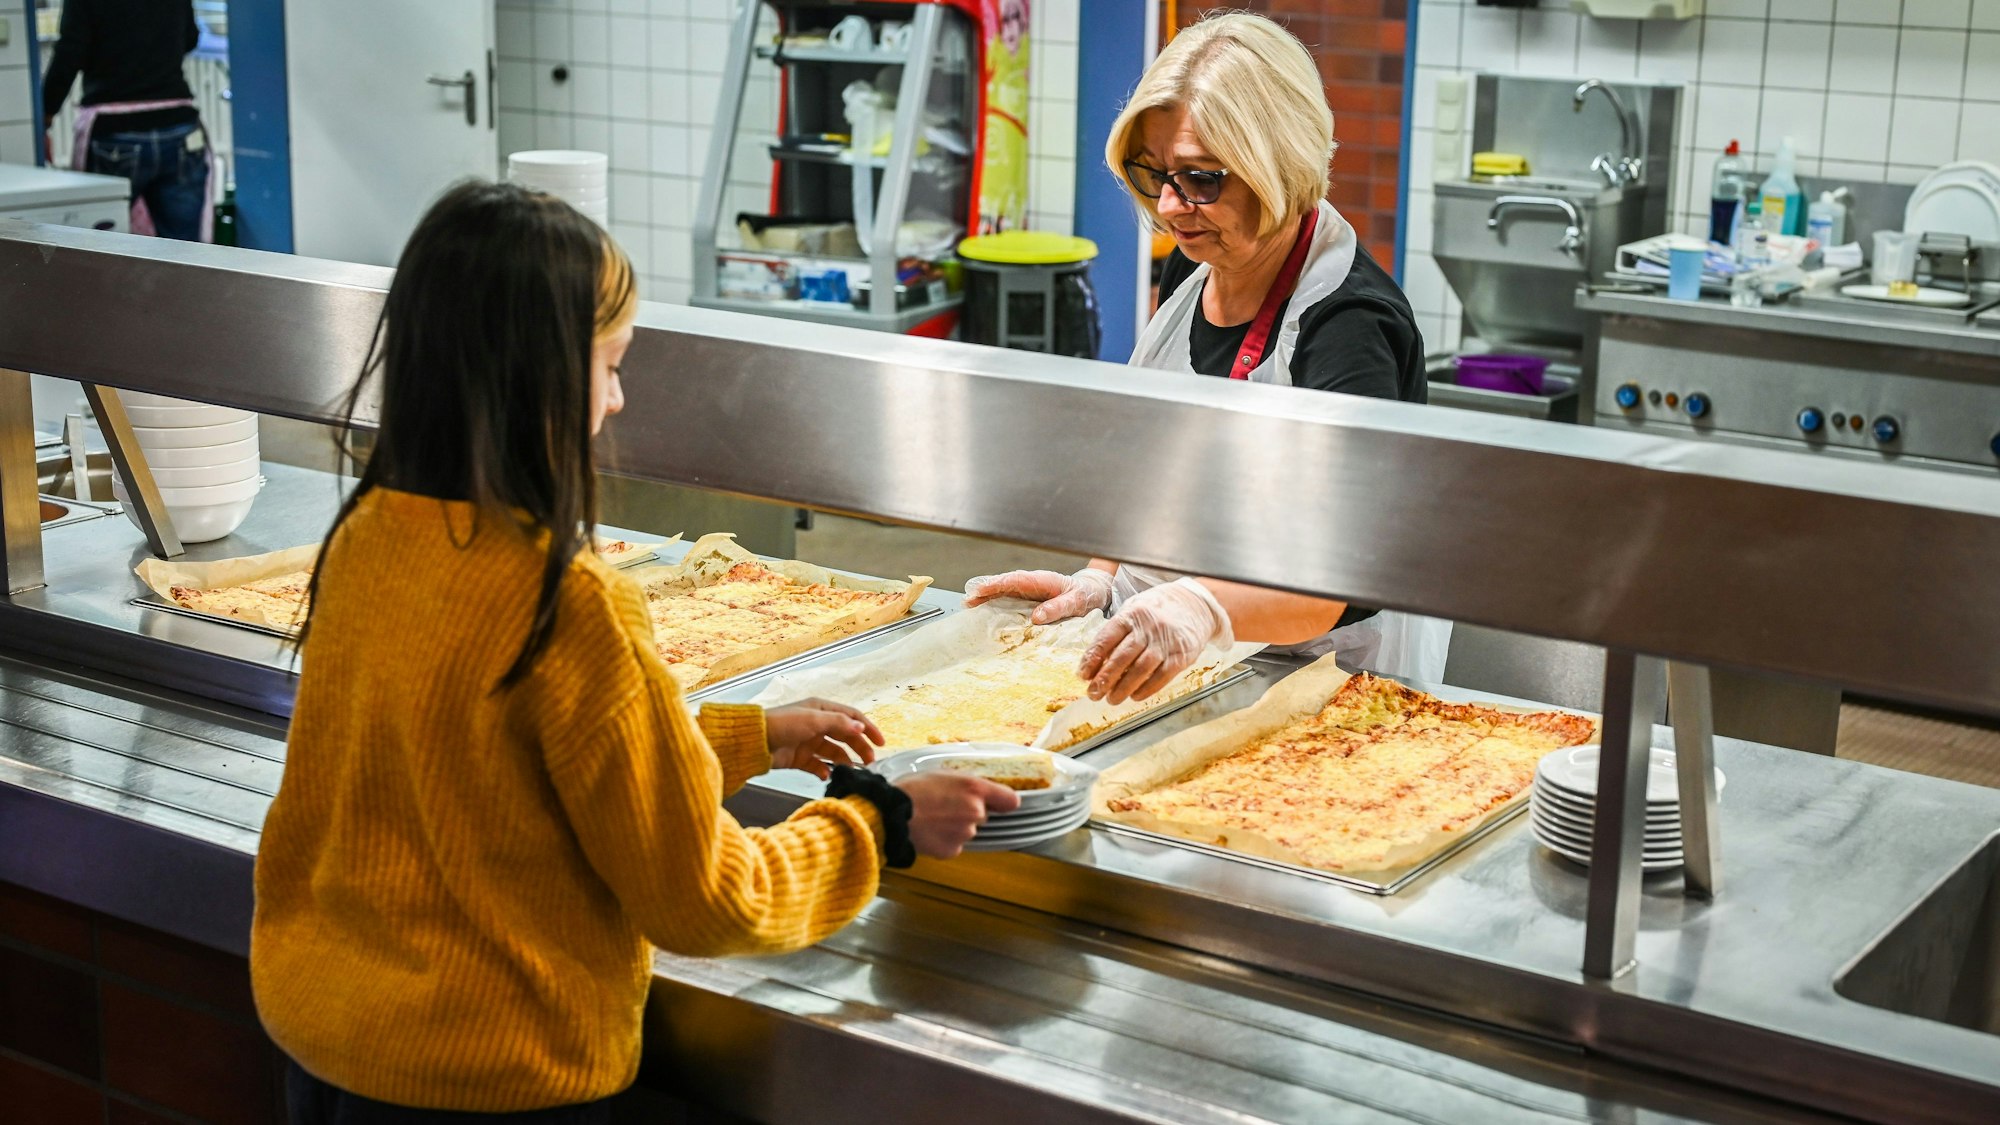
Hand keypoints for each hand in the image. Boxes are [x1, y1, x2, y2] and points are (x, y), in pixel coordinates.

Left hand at [765, 698, 882, 778]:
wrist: (755, 741)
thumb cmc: (782, 724)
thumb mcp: (813, 720)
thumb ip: (839, 723)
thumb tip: (861, 727)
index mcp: (822, 709)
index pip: (851, 717)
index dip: (867, 728)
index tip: (880, 743)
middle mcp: (817, 724)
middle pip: (845, 735)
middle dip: (859, 748)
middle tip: (870, 762)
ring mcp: (809, 741)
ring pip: (834, 751)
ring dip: (845, 760)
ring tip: (853, 770)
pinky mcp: (800, 758)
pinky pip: (818, 765)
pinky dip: (825, 770)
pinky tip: (827, 775)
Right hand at [893, 772, 1021, 858]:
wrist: (889, 815)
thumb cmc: (911, 789)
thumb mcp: (942, 774)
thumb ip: (965, 784)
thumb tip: (978, 791)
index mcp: (974, 789)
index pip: (1010, 800)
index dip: (1004, 801)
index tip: (1000, 803)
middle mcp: (975, 812)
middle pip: (982, 815)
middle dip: (969, 812)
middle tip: (945, 806)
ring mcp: (965, 834)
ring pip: (967, 831)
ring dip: (955, 827)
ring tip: (932, 818)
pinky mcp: (952, 850)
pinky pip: (954, 845)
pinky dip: (944, 840)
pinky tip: (929, 831)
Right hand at [963, 567, 1113, 624]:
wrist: (1091, 593)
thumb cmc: (1084, 595)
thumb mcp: (1076, 602)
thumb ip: (1058, 607)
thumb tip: (1037, 617)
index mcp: (1041, 580)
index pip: (1014, 580)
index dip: (995, 585)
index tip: (980, 590)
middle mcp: (1031, 583)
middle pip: (1003, 584)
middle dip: (984, 591)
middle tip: (967, 601)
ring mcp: (1028, 591)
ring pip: (1003, 592)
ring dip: (986, 598)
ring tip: (969, 606)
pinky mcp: (1028, 599)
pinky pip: (1008, 600)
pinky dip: (995, 604)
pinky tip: (984, 611)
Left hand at [1079, 578, 1230, 704]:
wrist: (1196, 605)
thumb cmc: (1159, 609)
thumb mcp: (1134, 609)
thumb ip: (1116, 631)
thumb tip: (1095, 660)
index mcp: (1131, 615)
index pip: (1106, 639)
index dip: (1092, 659)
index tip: (1082, 675)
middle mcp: (1148, 628)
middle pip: (1121, 658)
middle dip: (1104, 679)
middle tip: (1093, 693)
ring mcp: (1165, 643)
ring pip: (1140, 670)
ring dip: (1123, 688)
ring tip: (1111, 699)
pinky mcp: (1181, 656)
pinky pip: (1161, 677)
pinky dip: (1146, 689)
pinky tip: (1135, 696)